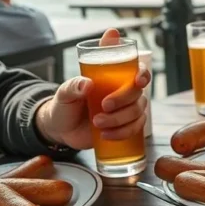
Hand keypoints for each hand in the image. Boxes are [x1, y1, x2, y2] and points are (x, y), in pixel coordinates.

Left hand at [35, 28, 150, 148]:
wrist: (62, 130)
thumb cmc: (65, 106)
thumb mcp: (64, 93)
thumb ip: (73, 86)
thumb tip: (87, 84)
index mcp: (112, 78)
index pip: (136, 71)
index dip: (142, 74)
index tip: (137, 81)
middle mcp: (123, 93)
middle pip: (137, 94)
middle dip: (123, 100)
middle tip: (104, 106)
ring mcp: (126, 111)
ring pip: (137, 113)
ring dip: (119, 119)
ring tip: (97, 123)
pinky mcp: (124, 127)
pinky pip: (134, 129)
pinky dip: (122, 133)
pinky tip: (106, 134)